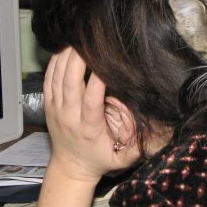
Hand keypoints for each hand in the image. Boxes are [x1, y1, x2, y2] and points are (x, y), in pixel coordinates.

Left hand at [44, 47, 139, 182]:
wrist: (71, 167)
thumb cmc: (100, 159)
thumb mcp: (123, 160)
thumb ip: (138, 146)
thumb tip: (158, 131)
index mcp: (89, 127)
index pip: (91, 100)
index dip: (96, 80)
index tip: (104, 62)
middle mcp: (70, 116)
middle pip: (70, 83)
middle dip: (78, 59)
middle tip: (88, 40)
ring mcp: (56, 109)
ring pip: (57, 78)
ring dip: (65, 57)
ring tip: (77, 39)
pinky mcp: (48, 105)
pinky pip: (48, 79)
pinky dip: (54, 63)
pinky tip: (63, 49)